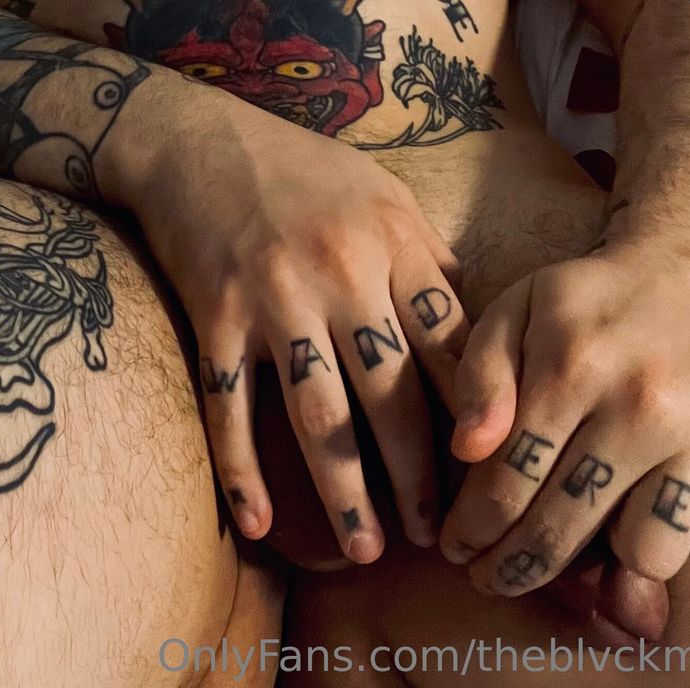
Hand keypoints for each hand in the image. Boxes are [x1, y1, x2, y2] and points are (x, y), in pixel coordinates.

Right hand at [128, 94, 470, 563]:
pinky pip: (230, 406)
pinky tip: (259, 524)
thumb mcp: (380, 192)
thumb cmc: (299, 167)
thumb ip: (427, 257)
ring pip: (317, 414)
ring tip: (367, 552)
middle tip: (439, 538)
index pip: (449, 345)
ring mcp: (273, 296)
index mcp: (391, 241)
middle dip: (418, 477)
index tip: (494, 473)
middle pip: (391, 394)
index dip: (475, 416)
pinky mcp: (215, 314)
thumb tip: (473, 325)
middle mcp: (339, 271)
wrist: (195, 137)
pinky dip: (242, 469)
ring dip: (345, 492)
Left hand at [438, 236, 689, 601]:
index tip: (458, 550)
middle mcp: (645, 404)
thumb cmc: (589, 302)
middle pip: (566, 530)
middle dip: (516, 569)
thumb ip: (481, 374)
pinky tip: (658, 503)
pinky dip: (685, 540)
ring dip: (614, 556)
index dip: (473, 530)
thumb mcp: (518, 308)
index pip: (509, 482)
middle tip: (492, 577)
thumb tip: (469, 451)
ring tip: (593, 525)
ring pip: (650, 556)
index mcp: (575, 363)